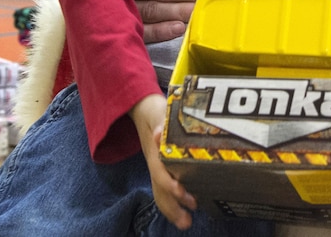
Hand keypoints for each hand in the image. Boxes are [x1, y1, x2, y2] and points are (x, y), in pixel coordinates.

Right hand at [131, 93, 196, 229]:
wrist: (142, 107)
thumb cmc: (155, 110)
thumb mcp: (159, 112)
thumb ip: (160, 121)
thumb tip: (160, 133)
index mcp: (155, 150)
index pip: (160, 171)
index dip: (169, 184)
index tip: (181, 192)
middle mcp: (155, 162)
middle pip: (160, 189)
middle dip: (172, 207)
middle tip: (188, 221)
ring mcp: (156, 166)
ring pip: (161, 192)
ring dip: (172, 209)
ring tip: (186, 223)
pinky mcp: (161, 167)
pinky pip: (164, 188)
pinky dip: (172, 201)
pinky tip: (184, 209)